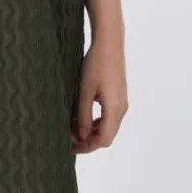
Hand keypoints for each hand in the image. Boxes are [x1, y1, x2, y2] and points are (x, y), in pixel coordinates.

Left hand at [71, 39, 127, 153]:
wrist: (109, 44)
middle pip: (107, 136)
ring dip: (92, 132)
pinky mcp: (119, 97)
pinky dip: (96, 122)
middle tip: (70, 141)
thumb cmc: (96, 65)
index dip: (87, 147)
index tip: (71, 148)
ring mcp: (122, 102)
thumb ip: (82, 116)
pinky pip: (109, 117)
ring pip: (109, 127)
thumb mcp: (84, 92)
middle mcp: (122, 108)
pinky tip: (82, 118)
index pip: (104, 139)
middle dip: (89, 141)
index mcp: (115, 109)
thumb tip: (80, 137)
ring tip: (73, 129)